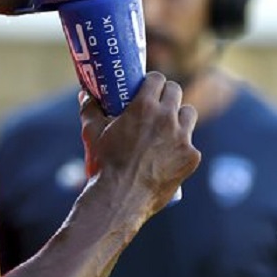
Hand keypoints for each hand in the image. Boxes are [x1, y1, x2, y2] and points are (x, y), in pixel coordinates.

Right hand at [80, 71, 199, 214]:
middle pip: (176, 92)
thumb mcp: (92, 133)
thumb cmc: (105, 164)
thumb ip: (90, 110)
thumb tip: (85, 96)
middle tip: (158, 105)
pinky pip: (191, 145)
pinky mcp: (191, 157)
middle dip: (167, 95)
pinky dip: (181, 148)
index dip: (153, 82)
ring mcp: (182, 138)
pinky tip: (169, 156)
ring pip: (189, 114)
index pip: (157, 79)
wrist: (121, 198)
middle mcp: (167, 118)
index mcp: (144, 106)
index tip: (148, 88)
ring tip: (168, 127)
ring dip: (179, 117)